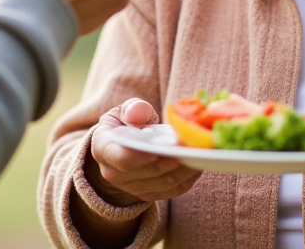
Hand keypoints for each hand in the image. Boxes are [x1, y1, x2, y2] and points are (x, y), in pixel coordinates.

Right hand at [87, 99, 201, 205]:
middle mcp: (114, 174)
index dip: (139, 157)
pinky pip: (173, 190)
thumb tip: (138, 113)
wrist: (122, 147)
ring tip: (200, 153)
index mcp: (104, 149)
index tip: (157, 151)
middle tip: (190, 146)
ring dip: (184, 169)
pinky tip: (198, 163)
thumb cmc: (125, 124)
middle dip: (171, 159)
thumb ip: (132, 109)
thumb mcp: (123, 111)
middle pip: (148, 172)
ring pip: (163, 182)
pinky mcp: (150, 194)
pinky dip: (188, 178)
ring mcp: (132, 187)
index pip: (120, 158)